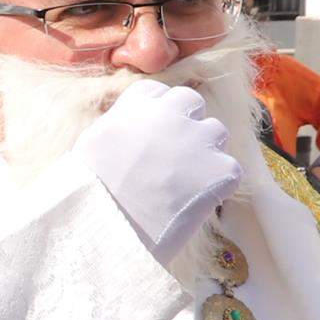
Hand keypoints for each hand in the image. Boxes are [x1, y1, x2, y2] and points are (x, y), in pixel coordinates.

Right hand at [77, 81, 241, 259]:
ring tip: (185, 181)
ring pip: (216, 132)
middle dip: (186, 122)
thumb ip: (120, 126)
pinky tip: (195, 201)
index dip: (157, 114)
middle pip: (191, 102)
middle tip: (174, 154)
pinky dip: (218, 184)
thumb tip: (134, 131)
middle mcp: (171, 113)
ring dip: (205, 151)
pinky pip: (230, 169)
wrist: (107, 227)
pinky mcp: (221, 169)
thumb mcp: (92, 143)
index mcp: (137, 105)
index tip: (151, 135)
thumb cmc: (89, 192)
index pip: (158, 93)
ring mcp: (199, 139)